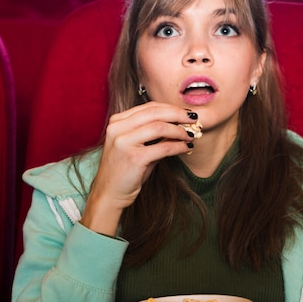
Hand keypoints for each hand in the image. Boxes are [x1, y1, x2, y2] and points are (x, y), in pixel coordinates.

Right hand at [81, 103, 197, 234]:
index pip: (148, 107)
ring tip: (190, 135)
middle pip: (154, 113)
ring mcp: (124, 142)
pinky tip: (186, 147)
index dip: (170, 108)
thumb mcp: (136, 147)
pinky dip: (178, 146)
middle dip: (178, 114)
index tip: (185, 113)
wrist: (109, 194)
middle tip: (193, 119)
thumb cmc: (125, 171)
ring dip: (179, 130)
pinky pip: (163, 147)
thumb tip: (179, 127)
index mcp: (117, 122)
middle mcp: (118, 129)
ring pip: (159, 127)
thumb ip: (153, 135)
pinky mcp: (134, 158)